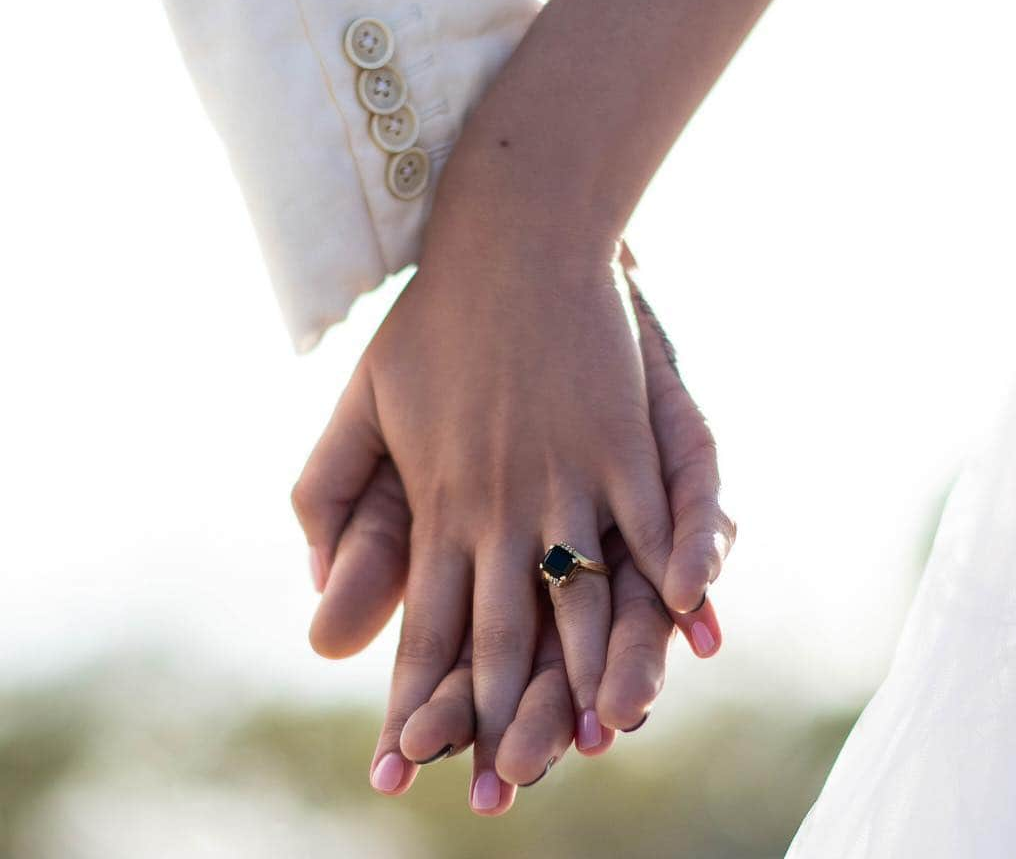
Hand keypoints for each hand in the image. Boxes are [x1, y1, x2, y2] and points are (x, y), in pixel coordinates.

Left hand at [302, 245, 733, 813]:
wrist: (509, 237)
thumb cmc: (434, 321)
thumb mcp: (360, 402)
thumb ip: (330, 494)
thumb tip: (319, 591)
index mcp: (437, 501)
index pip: (428, 623)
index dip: (423, 696)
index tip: (410, 763)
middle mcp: (500, 502)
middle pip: (505, 630)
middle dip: (504, 715)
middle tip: (501, 789)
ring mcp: (568, 471)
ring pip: (584, 595)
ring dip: (592, 671)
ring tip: (595, 739)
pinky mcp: (623, 437)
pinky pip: (652, 524)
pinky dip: (670, 578)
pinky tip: (684, 628)